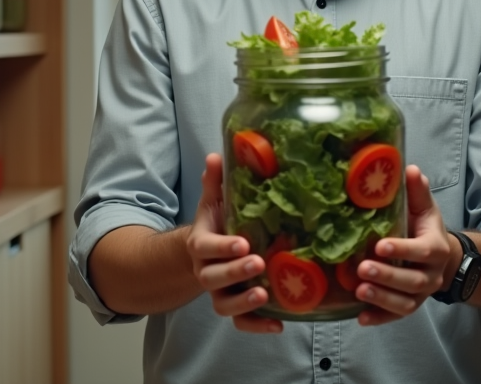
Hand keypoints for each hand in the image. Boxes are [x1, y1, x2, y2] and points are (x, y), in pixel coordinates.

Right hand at [185, 153, 282, 332]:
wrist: (208, 254)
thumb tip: (216, 155)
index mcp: (201, 244)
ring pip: (224, 305)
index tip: (243, 242)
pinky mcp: (235, 307)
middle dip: (236, 272)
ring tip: (265, 295)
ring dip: (244, 302)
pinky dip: (258, 326)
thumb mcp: (214, 202)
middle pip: (214, 278)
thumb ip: (215, 182)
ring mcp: (220, 292)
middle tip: (258, 262)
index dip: (222, 247)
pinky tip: (279, 324)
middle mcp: (207, 271)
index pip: (205, 247)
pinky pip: (241, 322)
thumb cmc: (217, 224)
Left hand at [354, 165, 455, 326]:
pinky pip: (395, 317)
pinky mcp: (408, 305)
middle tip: (363, 269)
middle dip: (388, 276)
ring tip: (359, 290)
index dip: (402, 249)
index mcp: (435, 248)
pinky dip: (379, 318)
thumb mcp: (425, 209)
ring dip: (382, 298)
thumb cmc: (426, 230)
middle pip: (412, 281)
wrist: (442, 259)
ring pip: (405, 302)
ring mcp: (420, 294)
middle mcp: (431, 275)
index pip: (422, 251)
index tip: (379, 245)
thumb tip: (410, 169)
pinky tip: (360, 317)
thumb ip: (418, 192)